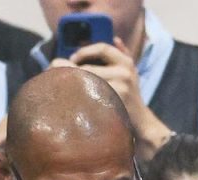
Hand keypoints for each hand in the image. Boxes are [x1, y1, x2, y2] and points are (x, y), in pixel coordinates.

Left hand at [54, 41, 168, 156]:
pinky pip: (89, 96)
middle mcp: (125, 73)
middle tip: (55, 73)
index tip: (72, 58)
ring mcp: (120, 88)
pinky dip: (78, 96)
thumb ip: (122, 54)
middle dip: (70, 70)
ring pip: (87, 81)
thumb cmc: (130, 97)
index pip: (102, 48)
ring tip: (60, 87)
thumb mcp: (130, 73)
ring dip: (71, 84)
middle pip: (89, 68)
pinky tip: (71, 98)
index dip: (84, 51)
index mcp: (127, 62)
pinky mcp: (115, 102)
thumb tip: (113, 39)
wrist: (142, 123)